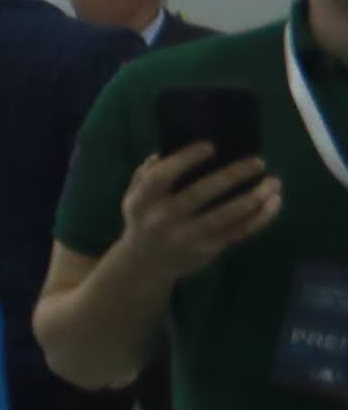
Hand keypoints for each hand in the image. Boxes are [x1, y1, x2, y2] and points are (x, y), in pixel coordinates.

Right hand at [116, 140, 285, 282]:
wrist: (146, 264)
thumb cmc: (145, 219)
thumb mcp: (135, 197)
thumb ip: (147, 174)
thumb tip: (169, 148)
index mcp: (143, 201)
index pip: (161, 177)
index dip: (185, 160)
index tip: (211, 146)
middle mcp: (162, 219)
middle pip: (199, 194)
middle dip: (231, 176)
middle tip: (257, 162)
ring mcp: (186, 236)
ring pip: (225, 216)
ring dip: (253, 198)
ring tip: (273, 182)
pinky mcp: (207, 249)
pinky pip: (237, 232)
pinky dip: (259, 218)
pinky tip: (273, 203)